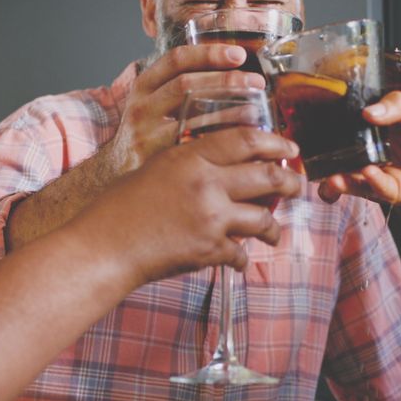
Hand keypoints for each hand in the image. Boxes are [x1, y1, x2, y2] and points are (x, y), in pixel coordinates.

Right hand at [73, 127, 303, 285]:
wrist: (104, 247)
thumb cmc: (120, 208)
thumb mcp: (156, 168)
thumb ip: (191, 163)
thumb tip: (223, 166)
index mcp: (190, 156)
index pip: (245, 140)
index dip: (275, 143)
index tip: (290, 148)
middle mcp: (206, 183)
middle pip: (267, 175)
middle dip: (289, 182)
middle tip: (296, 186)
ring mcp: (211, 218)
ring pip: (263, 218)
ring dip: (273, 228)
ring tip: (273, 233)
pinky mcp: (209, 250)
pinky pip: (240, 254)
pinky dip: (242, 259)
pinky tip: (238, 260)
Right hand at [96, 44, 265, 175]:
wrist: (119, 174)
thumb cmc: (147, 133)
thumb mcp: (155, 103)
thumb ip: (183, 87)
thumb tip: (236, 71)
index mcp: (143, 86)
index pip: (175, 59)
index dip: (208, 53)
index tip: (239, 54)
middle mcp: (141, 108)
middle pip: (185, 85)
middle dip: (226, 80)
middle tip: (257, 82)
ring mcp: (146, 136)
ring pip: (191, 118)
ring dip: (230, 112)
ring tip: (258, 110)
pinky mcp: (155, 162)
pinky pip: (193, 149)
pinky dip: (220, 144)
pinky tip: (243, 143)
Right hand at [318, 92, 400, 207]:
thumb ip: (398, 106)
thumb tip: (367, 112)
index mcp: (389, 126)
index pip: (354, 128)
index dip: (336, 131)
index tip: (318, 131)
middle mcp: (385, 149)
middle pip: (349, 157)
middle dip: (331, 162)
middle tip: (316, 163)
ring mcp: (391, 172)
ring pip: (358, 178)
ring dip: (343, 179)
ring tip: (334, 179)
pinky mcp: (400, 194)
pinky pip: (379, 191)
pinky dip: (371, 184)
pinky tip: (369, 176)